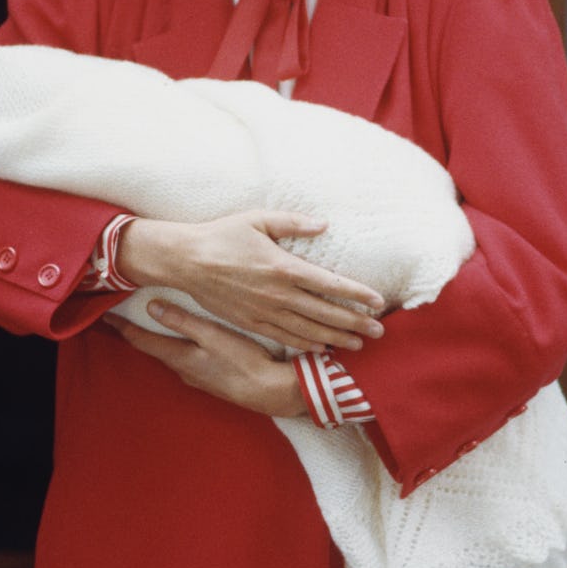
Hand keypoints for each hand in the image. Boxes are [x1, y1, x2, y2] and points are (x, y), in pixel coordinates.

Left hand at [102, 303, 307, 417]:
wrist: (270, 392)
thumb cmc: (244, 360)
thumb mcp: (212, 335)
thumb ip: (183, 321)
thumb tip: (151, 308)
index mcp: (179, 357)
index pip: (141, 340)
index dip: (122, 327)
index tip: (105, 316)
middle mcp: (182, 370)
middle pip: (153, 349)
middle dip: (137, 334)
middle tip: (122, 318)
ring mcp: (196, 378)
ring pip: (169, 355)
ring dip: (156, 341)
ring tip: (148, 326)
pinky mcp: (210, 380)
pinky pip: (184, 361)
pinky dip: (175, 348)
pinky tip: (182, 342)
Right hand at [115, 211, 385, 353]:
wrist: (186, 261)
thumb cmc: (223, 235)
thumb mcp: (258, 219)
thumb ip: (293, 222)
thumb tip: (324, 224)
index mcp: (284, 267)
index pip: (330, 284)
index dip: (356, 294)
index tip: (377, 301)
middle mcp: (279, 294)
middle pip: (326, 313)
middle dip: (356, 323)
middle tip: (381, 331)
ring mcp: (265, 312)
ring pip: (309, 331)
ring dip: (337, 338)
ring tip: (359, 345)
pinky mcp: (252, 323)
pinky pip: (285, 338)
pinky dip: (307, 344)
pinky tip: (323, 348)